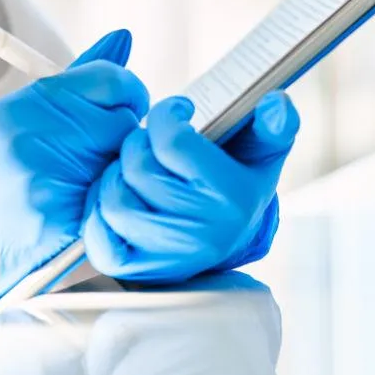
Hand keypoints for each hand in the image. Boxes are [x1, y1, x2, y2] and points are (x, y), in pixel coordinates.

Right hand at [0, 29, 147, 318]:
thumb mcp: (22, 118)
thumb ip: (80, 81)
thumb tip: (123, 38)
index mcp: (29, 104)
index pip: (112, 80)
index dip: (128, 95)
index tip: (122, 110)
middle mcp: (38, 134)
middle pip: (124, 122)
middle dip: (120, 139)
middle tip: (95, 156)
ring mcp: (50, 178)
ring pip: (122, 162)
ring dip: (113, 172)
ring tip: (81, 184)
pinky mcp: (62, 219)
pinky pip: (113, 199)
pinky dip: (105, 204)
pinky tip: (78, 210)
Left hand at [81, 92, 299, 283]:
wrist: (229, 238)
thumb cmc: (240, 181)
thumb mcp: (265, 150)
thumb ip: (276, 122)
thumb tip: (275, 103)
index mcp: (231, 197)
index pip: (173, 140)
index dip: (167, 114)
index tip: (177, 111)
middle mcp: (201, 232)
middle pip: (138, 168)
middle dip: (139, 142)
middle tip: (152, 141)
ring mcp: (167, 256)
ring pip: (115, 199)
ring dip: (117, 174)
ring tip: (135, 167)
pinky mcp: (138, 271)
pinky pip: (98, 235)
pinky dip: (99, 210)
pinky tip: (120, 194)